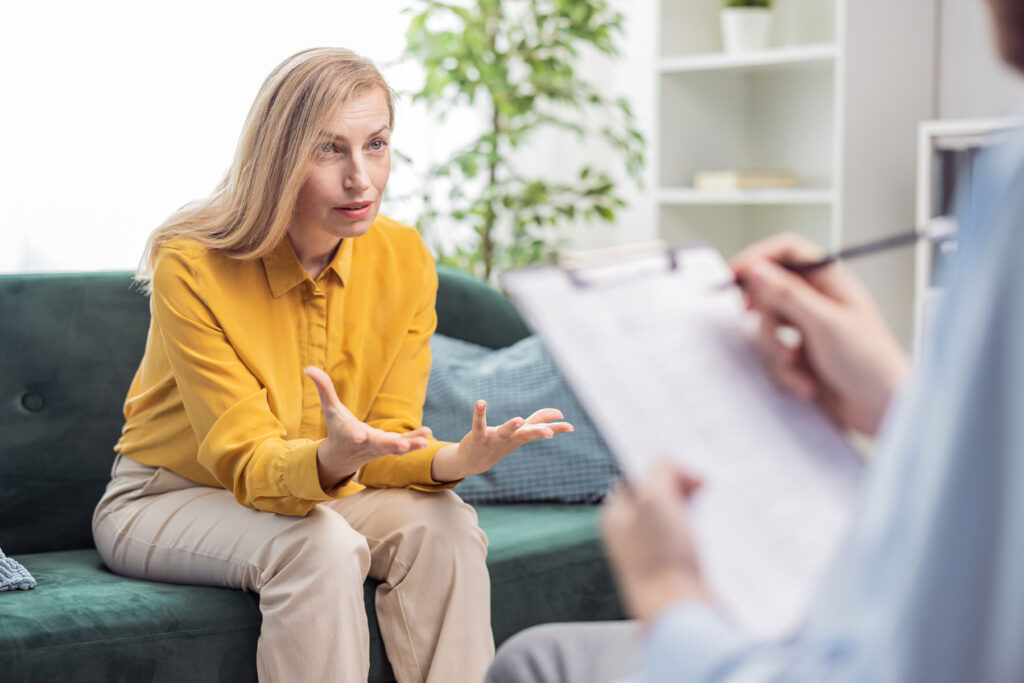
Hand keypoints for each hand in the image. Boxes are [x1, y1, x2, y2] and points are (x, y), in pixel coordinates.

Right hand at [305, 366, 430, 488]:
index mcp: (350, 433)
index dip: (356, 434)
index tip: (360, 435)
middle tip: (402, 445)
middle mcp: (367, 444)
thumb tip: (308, 368)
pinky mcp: (390, 448)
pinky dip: (415, 441)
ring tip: (424, 441)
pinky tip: (427, 434)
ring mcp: (381, 448)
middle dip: (390, 445)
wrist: (343, 455)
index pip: (353, 434)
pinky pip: (405, 446)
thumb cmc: (336, 428)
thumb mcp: (329, 409)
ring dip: (410, 445)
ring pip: (396, 449)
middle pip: (379, 445)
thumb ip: (323, 389)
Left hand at [429, 400, 573, 481]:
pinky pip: (479, 424)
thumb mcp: (520, 435)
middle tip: (550, 433)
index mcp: (521, 436)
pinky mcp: (479, 436)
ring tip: (519, 420)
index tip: (570, 427)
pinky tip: (481, 402)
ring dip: (511, 426)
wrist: (473, 461)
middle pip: (527, 434)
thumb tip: (556, 415)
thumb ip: (535, 424)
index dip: (555, 427)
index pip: (540, 428)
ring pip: (505, 431)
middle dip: (538, 432)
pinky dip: (479, 413)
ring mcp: (495, 438)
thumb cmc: (499, 444)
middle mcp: (510, 438)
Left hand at [601, 462, 711, 623]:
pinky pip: (698, 540)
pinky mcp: (682, 571)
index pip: (636, 477)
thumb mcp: (655, 499)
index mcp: (616, 517)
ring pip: (683, 518)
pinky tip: (720, 531)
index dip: (660, 468)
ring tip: (713, 510)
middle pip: (662, 497)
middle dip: (684, 489)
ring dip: (700, 511)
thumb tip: (686, 476)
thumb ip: (663, 471)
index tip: (684, 464)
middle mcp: (632, 536)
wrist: (684, 616)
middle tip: (702, 488)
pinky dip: (711, 532)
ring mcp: (657, 555)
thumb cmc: (662, 563)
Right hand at [731, 233, 909, 435]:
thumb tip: (757, 269)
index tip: (737, 276)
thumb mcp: (824, 324)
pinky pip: (775, 355)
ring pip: (769, 326)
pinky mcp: (803, 355)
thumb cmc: (872, 363)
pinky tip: (806, 382)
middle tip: (764, 329)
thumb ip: (787, 294)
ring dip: (775, 350)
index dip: (759, 258)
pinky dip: (785, 371)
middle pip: (770, 292)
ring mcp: (809, 328)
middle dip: (766, 318)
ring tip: (795, 364)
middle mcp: (818, 301)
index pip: (787, 252)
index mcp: (830, 281)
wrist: (884, 409)